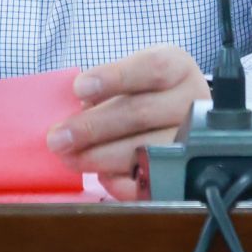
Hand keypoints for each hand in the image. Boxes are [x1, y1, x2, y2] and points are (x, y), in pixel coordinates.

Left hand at [46, 44, 209, 199]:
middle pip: (141, 112)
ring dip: (100, 157)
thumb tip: (74, 110)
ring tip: (70, 157)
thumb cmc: (147, 89)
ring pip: (145, 150)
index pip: (152, 68)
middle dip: (93, 127)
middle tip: (59, 137)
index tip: (78, 88)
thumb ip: (109, 85)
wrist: (179, 112)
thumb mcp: (135, 72)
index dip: (114, 77)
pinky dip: (123, 182)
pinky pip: (153, 183)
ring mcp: (193, 139)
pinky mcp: (184, 173)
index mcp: (179, 67)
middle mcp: (191, 101)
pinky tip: (101, 176)